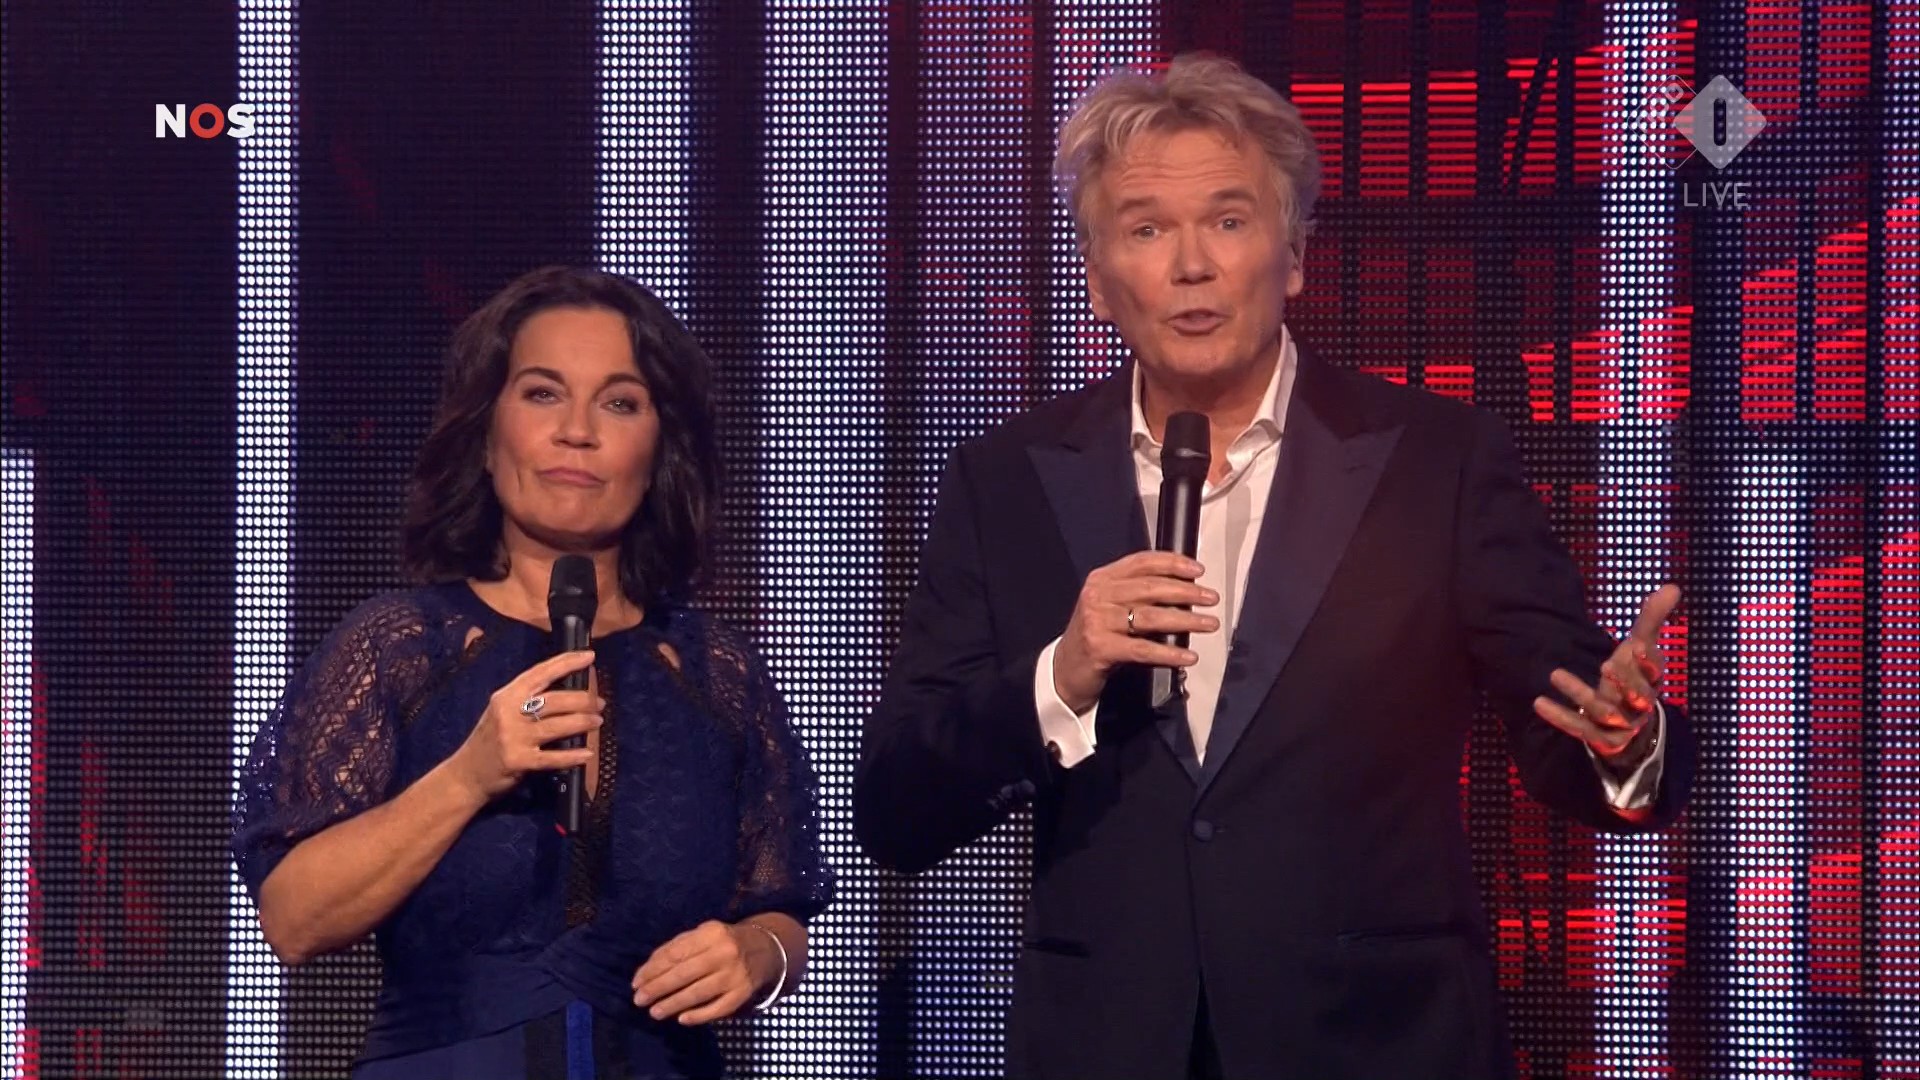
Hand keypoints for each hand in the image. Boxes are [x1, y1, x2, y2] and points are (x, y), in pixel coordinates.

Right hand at [448, 651, 602, 800]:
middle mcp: (509, 713)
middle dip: (583, 700)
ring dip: (583, 723)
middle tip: (600, 703)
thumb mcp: (502, 712)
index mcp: (506, 696)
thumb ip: (527, 700)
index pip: (540, 673)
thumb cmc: (489, 740)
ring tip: (598, 722)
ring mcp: (513, 737)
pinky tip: (587, 754)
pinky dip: (573, 756)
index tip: (589, 657)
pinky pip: (552, 758)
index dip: (566, 662)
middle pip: (554, 700)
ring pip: (557, 726)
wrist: (466, 775)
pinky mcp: (518, 761)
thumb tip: (569, 691)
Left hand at [632, 920, 774, 1024]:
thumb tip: (647, 971)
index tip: (636, 983)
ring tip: (654, 1012)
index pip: (675, 953)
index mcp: (711, 933)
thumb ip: (676, 948)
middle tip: (639, 1000)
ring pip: (699, 992)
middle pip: (685, 973)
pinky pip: (718, 1008)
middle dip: (658, 988)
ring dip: (673, 1004)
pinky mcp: (743, 993)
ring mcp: (735, 975)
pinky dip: (699, 1015)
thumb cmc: (722, 942)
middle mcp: (724, 953)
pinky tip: (682, 1019)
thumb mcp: (702, 935)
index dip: (652, 969)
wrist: (764, 949)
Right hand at [1052, 552, 1217, 712]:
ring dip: (1185, 620)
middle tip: (1211, 599)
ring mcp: (1098, 621)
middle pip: (1150, 588)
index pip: (1142, 562)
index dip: (1172, 563)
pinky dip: (1169, 653)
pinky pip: (1143, 649)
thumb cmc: (1096, 636)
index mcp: (1102, 579)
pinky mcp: (1101, 648)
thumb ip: (1136, 594)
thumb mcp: (1109, 606)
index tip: (1198, 571)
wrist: (1064, 670)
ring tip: (1208, 624)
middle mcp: (1098, 595)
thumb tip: (1184, 590)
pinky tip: (1187, 656)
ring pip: (1151, 617)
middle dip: (1186, 592)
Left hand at [1533, 583, 1678, 758]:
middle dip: (1624, 681)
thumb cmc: (1633, 675)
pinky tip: (1539, 702)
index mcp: (1652, 682)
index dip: (1649, 661)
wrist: (1629, 723)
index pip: (1656, 673)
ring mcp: (1620, 724)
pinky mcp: (1599, 736)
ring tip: (1555, 673)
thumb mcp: (1641, 647)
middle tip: (1606, 664)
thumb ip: (1651, 619)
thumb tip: (1672, 586)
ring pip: (1605, 713)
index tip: (1638, 645)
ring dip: (1581, 693)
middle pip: (1638, 697)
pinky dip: (1560, 717)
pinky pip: (1580, 729)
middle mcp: (1639, 705)